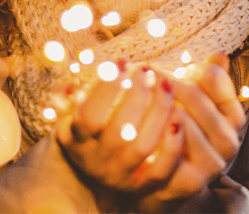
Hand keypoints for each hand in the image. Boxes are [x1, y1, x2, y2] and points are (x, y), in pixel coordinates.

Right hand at [55, 64, 184, 192]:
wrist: (98, 166)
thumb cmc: (88, 126)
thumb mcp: (72, 112)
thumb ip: (70, 96)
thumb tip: (73, 87)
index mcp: (77, 140)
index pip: (89, 116)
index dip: (106, 88)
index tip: (121, 62)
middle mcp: (96, 161)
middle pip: (120, 130)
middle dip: (136, 94)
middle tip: (146, 68)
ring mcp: (121, 175)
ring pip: (143, 146)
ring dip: (158, 111)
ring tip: (166, 84)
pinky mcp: (143, 185)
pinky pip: (162, 170)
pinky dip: (172, 144)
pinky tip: (178, 116)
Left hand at [135, 53, 246, 211]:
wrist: (168, 183)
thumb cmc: (180, 133)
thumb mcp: (196, 104)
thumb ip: (208, 79)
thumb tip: (220, 54)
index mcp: (233, 116)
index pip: (212, 76)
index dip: (182, 66)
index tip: (160, 67)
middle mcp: (229, 140)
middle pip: (191, 93)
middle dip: (162, 80)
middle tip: (139, 73)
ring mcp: (213, 162)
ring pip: (178, 117)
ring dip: (151, 102)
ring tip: (133, 95)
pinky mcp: (191, 180)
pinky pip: (167, 148)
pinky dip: (148, 132)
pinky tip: (131, 124)